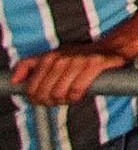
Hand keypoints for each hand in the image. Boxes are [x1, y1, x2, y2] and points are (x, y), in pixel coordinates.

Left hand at [9, 43, 127, 106]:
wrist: (113, 48)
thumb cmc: (80, 57)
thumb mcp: (52, 56)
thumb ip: (29, 66)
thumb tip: (13, 81)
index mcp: (49, 57)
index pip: (31, 87)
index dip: (35, 99)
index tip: (44, 99)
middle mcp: (62, 58)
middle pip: (45, 93)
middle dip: (50, 101)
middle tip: (59, 100)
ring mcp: (78, 61)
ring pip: (59, 93)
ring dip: (64, 100)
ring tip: (69, 98)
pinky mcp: (94, 65)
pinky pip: (77, 90)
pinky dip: (76, 97)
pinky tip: (78, 95)